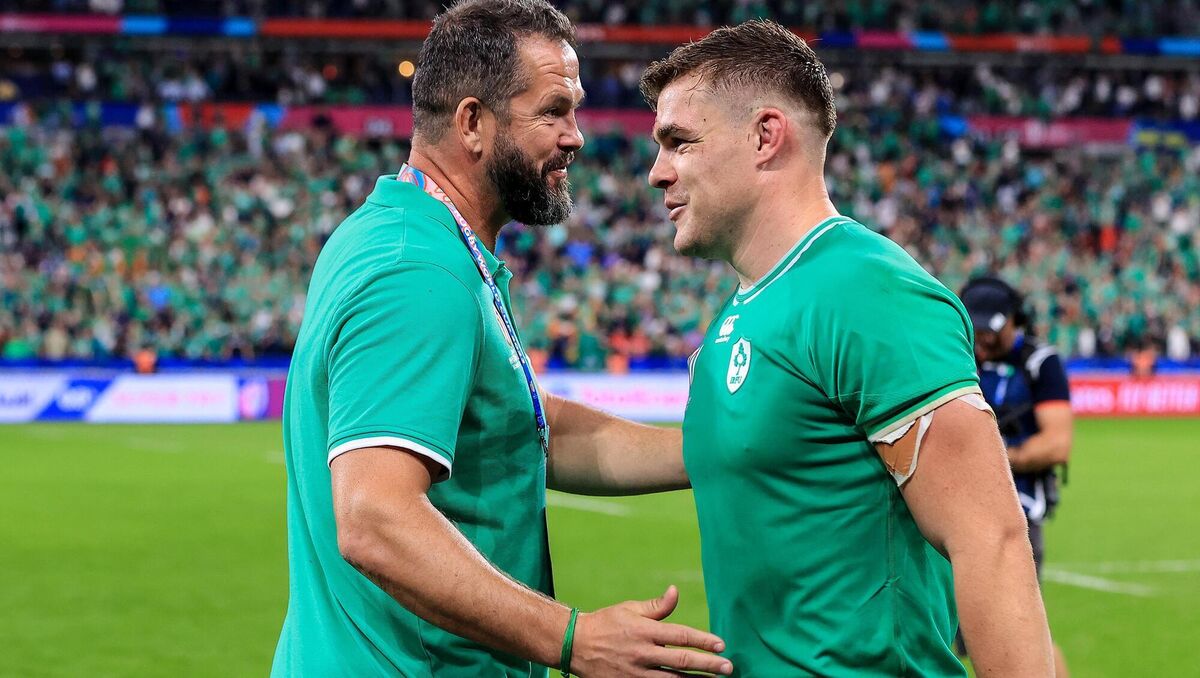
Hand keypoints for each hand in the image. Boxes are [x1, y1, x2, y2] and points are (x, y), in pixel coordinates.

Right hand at [569, 585, 732, 676]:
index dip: (704, 641)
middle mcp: (642, 653)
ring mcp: (636, 672)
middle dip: (708, 665)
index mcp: (645, 631)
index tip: (722, 645)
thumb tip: (676, 591)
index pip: (681, 636)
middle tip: (729, 668)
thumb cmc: (607, 623)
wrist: (576, 645)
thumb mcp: (630, 609)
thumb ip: (657, 606)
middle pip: (682, 661)